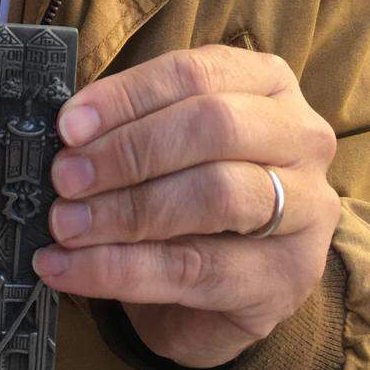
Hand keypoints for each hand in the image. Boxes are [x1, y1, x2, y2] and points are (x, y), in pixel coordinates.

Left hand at [33, 46, 339, 367]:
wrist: (219, 294)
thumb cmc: (185, 196)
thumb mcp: (162, 147)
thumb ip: (125, 129)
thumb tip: (64, 132)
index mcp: (267, 84)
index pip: (193, 74)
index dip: (125, 98)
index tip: (68, 126)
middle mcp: (301, 138)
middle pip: (213, 127)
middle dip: (127, 152)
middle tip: (64, 178)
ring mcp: (306, 210)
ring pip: (214, 196)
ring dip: (123, 211)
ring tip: (64, 226)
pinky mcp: (285, 278)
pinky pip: (195, 269)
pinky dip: (119, 269)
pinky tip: (67, 269)